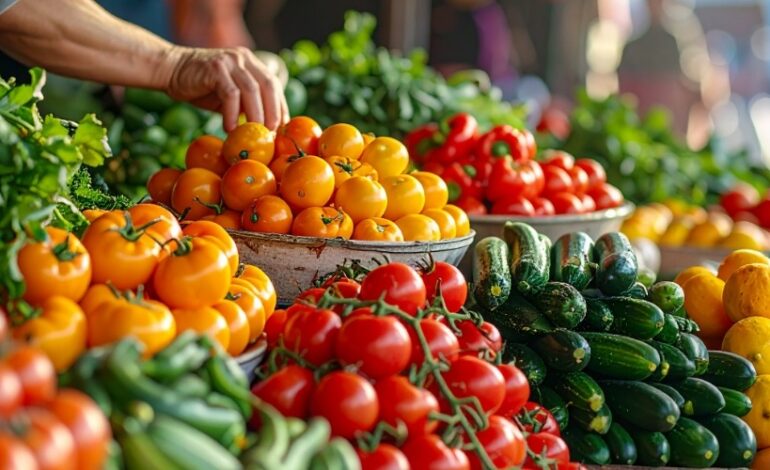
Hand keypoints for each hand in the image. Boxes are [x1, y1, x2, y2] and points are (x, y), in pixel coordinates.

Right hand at [165, 47, 287, 131]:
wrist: (171, 69)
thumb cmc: (203, 88)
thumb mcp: (230, 95)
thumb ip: (247, 104)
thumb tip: (266, 130)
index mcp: (251, 63)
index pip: (274, 84)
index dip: (280, 106)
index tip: (281, 127)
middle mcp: (244, 59)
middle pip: (268, 85)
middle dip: (273, 111)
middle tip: (270, 133)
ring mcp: (230, 61)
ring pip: (251, 90)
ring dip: (255, 115)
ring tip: (251, 135)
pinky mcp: (215, 68)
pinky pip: (230, 94)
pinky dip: (232, 113)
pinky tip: (229, 128)